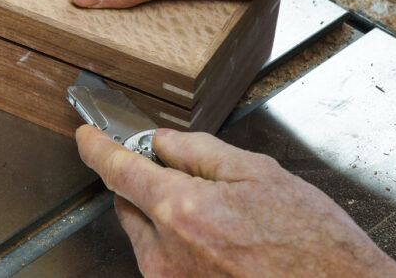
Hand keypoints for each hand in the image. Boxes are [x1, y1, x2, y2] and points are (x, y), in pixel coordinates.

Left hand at [76, 125, 395, 277]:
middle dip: (142, 180)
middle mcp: (165, 253)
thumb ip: (197, 150)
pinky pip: (161, 258)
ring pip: (143, 232)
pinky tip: (215, 236)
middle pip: (128, 202)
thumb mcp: (255, 172)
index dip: (96, 147)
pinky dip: (173, 239)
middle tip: (178, 172)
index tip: (86, 135)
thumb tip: (162, 142)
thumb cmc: (309, 240)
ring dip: (160, 212)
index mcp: (181, 210)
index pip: (118, 169)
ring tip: (214, 212)